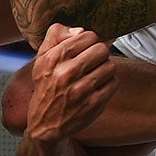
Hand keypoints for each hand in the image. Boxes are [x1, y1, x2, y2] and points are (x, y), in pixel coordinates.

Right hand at [25, 24, 115, 141]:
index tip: (86, 49)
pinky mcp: (94, 104)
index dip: (90, 41)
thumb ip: (56, 36)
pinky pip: (114, 83)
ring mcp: (81, 90)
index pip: (87, 36)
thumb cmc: (46, 87)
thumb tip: (80, 30)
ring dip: (104, 70)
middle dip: (99, 55)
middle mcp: (67, 73)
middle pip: (102, 49)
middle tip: (92, 63)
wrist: (44, 124)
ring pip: (110, 66)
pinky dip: (108, 84)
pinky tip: (97, 88)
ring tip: (94, 76)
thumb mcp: (41, 59)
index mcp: (54, 58)